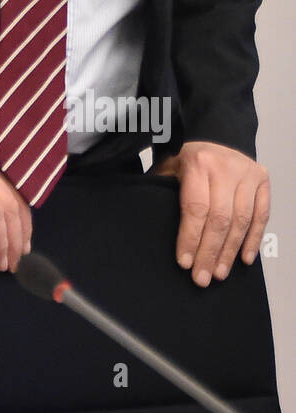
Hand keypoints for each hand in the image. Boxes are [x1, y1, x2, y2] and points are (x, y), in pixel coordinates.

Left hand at [156, 141, 269, 286]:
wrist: (215, 134)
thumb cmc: (186, 158)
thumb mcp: (168, 167)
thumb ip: (162, 190)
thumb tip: (148, 227)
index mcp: (198, 162)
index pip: (196, 208)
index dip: (190, 238)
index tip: (185, 262)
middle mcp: (226, 166)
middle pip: (219, 219)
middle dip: (209, 252)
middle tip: (202, 278)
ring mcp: (248, 173)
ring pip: (241, 220)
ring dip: (230, 251)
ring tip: (219, 273)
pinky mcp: (263, 180)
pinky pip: (261, 215)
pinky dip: (253, 239)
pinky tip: (244, 259)